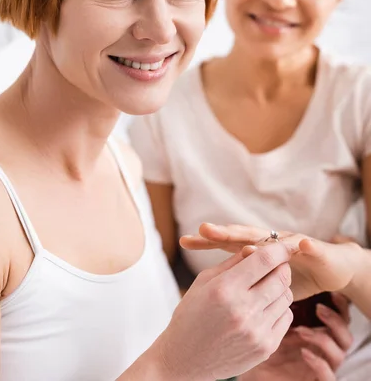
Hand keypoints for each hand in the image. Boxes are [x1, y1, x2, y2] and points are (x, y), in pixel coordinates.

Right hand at [153, 242, 293, 380]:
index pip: (265, 260)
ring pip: (287, 296)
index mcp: (225, 289)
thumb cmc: (191, 314)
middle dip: (282, 266)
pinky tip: (264, 307)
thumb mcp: (204, 281)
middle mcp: (243, 310)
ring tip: (265, 287)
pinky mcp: (265, 348)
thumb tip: (256, 247)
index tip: (282, 246)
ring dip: (280, 287)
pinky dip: (279, 308)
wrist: (184, 359)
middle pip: (281, 277)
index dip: (278, 249)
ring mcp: (256, 331)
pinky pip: (286, 317)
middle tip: (275, 264)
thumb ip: (233, 263)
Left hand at [180, 223, 360, 300]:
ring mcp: (289, 241)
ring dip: (260, 238)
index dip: (206, 241)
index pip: (224, 242)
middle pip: (242, 235)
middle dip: (224, 233)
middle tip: (204, 230)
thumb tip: (208, 280)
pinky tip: (300, 244)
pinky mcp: (313, 248)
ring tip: (245, 241)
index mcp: (253, 246)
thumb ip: (238, 275)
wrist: (327, 266)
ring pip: (272, 238)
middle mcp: (268, 239)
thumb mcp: (259, 278)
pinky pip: (309, 246)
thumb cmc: (288, 274)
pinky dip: (305, 245)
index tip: (184, 240)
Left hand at [240, 293, 351, 380]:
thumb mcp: (261, 310)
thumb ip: (266, 288)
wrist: (243, 363)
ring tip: (302, 330)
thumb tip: (257, 255)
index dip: (338, 303)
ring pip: (340, 351)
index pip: (336, 313)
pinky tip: (303, 352)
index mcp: (313, 326)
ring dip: (325, 339)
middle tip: (318, 307)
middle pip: (344, 331)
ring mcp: (318, 363)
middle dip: (336, 317)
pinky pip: (328, 375)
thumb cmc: (252, 335)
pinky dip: (320, 363)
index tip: (331, 290)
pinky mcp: (311, 379)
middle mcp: (319, 344)